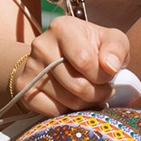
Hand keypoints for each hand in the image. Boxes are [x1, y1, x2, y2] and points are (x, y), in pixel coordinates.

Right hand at [14, 15, 129, 114]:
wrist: (58, 54)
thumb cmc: (90, 47)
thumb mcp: (110, 40)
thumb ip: (117, 48)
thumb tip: (110, 66)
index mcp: (63, 28)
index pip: (85, 61)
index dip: (103, 75)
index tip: (108, 74)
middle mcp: (41, 45)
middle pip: (78, 86)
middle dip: (98, 93)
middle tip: (102, 89)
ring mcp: (30, 67)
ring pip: (67, 102)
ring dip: (86, 104)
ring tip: (89, 93)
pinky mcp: (23, 88)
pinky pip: (53, 112)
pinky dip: (68, 111)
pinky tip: (72, 99)